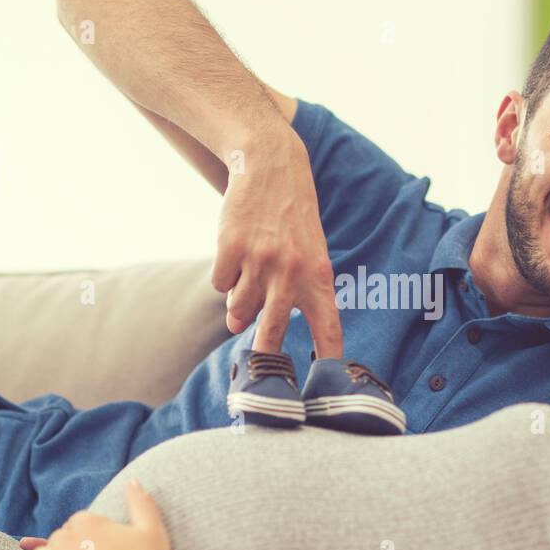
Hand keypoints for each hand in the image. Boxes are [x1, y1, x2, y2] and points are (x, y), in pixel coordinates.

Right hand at [212, 131, 343, 356]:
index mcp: (319, 276)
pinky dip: (223, 276)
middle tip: (257, 371)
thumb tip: (240, 325)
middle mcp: (291, 272)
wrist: (271, 166)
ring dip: (237, 304)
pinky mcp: (231, 248)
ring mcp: (260, 261)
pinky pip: (219, 284)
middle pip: (272, 331)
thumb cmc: (292, 217)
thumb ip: (287, 293)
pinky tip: (235, 253)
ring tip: (247, 277)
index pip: (328, 327)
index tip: (330, 383)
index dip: (329, 357)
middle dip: (264, 356)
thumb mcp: (309, 252)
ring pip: (238, 308)